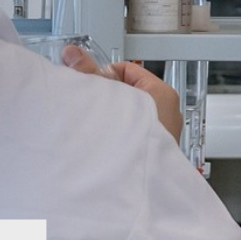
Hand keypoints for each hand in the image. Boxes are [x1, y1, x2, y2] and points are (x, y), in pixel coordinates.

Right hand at [63, 45, 183, 140]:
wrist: (140, 186)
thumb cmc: (133, 141)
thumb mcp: (106, 98)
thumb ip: (88, 74)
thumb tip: (73, 54)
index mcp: (161, 93)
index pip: (127, 69)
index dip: (103, 74)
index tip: (88, 83)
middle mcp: (167, 111)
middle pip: (127, 91)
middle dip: (106, 96)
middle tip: (91, 104)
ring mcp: (162, 133)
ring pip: (130, 113)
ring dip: (111, 117)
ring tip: (98, 124)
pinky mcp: (153, 151)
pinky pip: (133, 132)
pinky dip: (118, 133)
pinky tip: (105, 140)